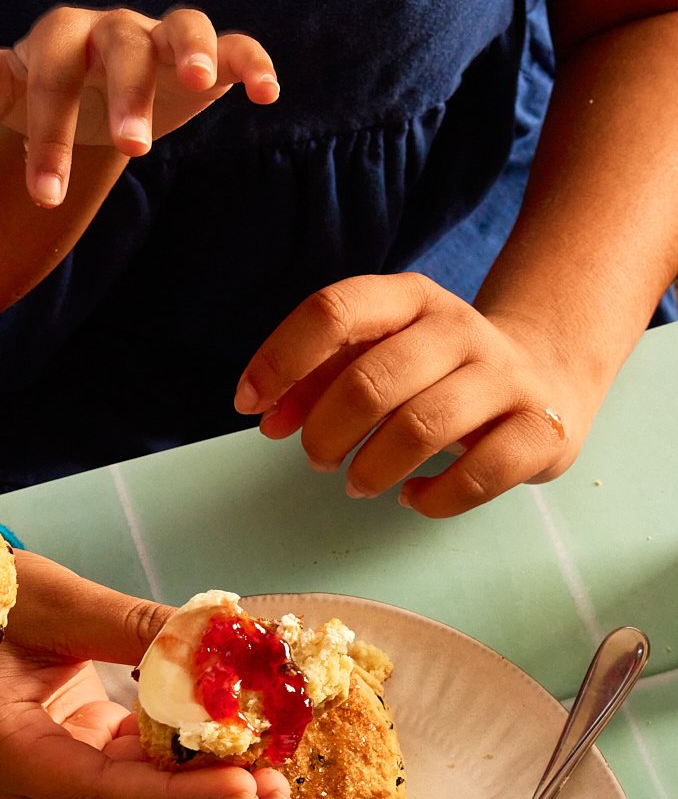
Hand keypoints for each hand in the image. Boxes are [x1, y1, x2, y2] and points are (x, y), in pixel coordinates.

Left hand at [0, 7, 277, 207]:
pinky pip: (236, 44)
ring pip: (182, 27)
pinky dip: (252, 60)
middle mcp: (114, 30)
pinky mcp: (206, 55)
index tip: (46, 196)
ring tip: (207, 84)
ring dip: (197, 48)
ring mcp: (162, 38)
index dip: (47, 134)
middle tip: (129, 148)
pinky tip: (267, 93)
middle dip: (126, 94)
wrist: (94, 90)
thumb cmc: (45, 91)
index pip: (51, 77)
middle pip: (122, 46)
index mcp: (61, 38)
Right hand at [0, 554, 289, 798]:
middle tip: (275, 784)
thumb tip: (220, 643)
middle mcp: (21, 786)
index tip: (244, 782)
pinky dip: (182, 769)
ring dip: (200, 794)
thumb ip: (140, 629)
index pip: (102, 792)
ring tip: (270, 773)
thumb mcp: (64, 605)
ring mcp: (46, 782)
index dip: (177, 795)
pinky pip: (135, 782)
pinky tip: (231, 751)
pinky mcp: (73, 765)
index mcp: (5, 752)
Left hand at [235, 273, 592, 516]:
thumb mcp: (376, 357)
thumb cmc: (435, 372)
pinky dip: (432, 499)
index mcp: (410, 300)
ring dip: (370, 469)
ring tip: (358, 483)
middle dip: (325, 434)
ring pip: (420, 428)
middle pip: (370, 382)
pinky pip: (477, 476)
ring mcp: (506, 378)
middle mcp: (459, 329)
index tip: (249, 405)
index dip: (280, 359)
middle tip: (317, 460)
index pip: (333, 310)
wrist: (549, 370)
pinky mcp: (542, 430)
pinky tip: (413, 498)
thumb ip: (314, 380)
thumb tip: (264, 417)